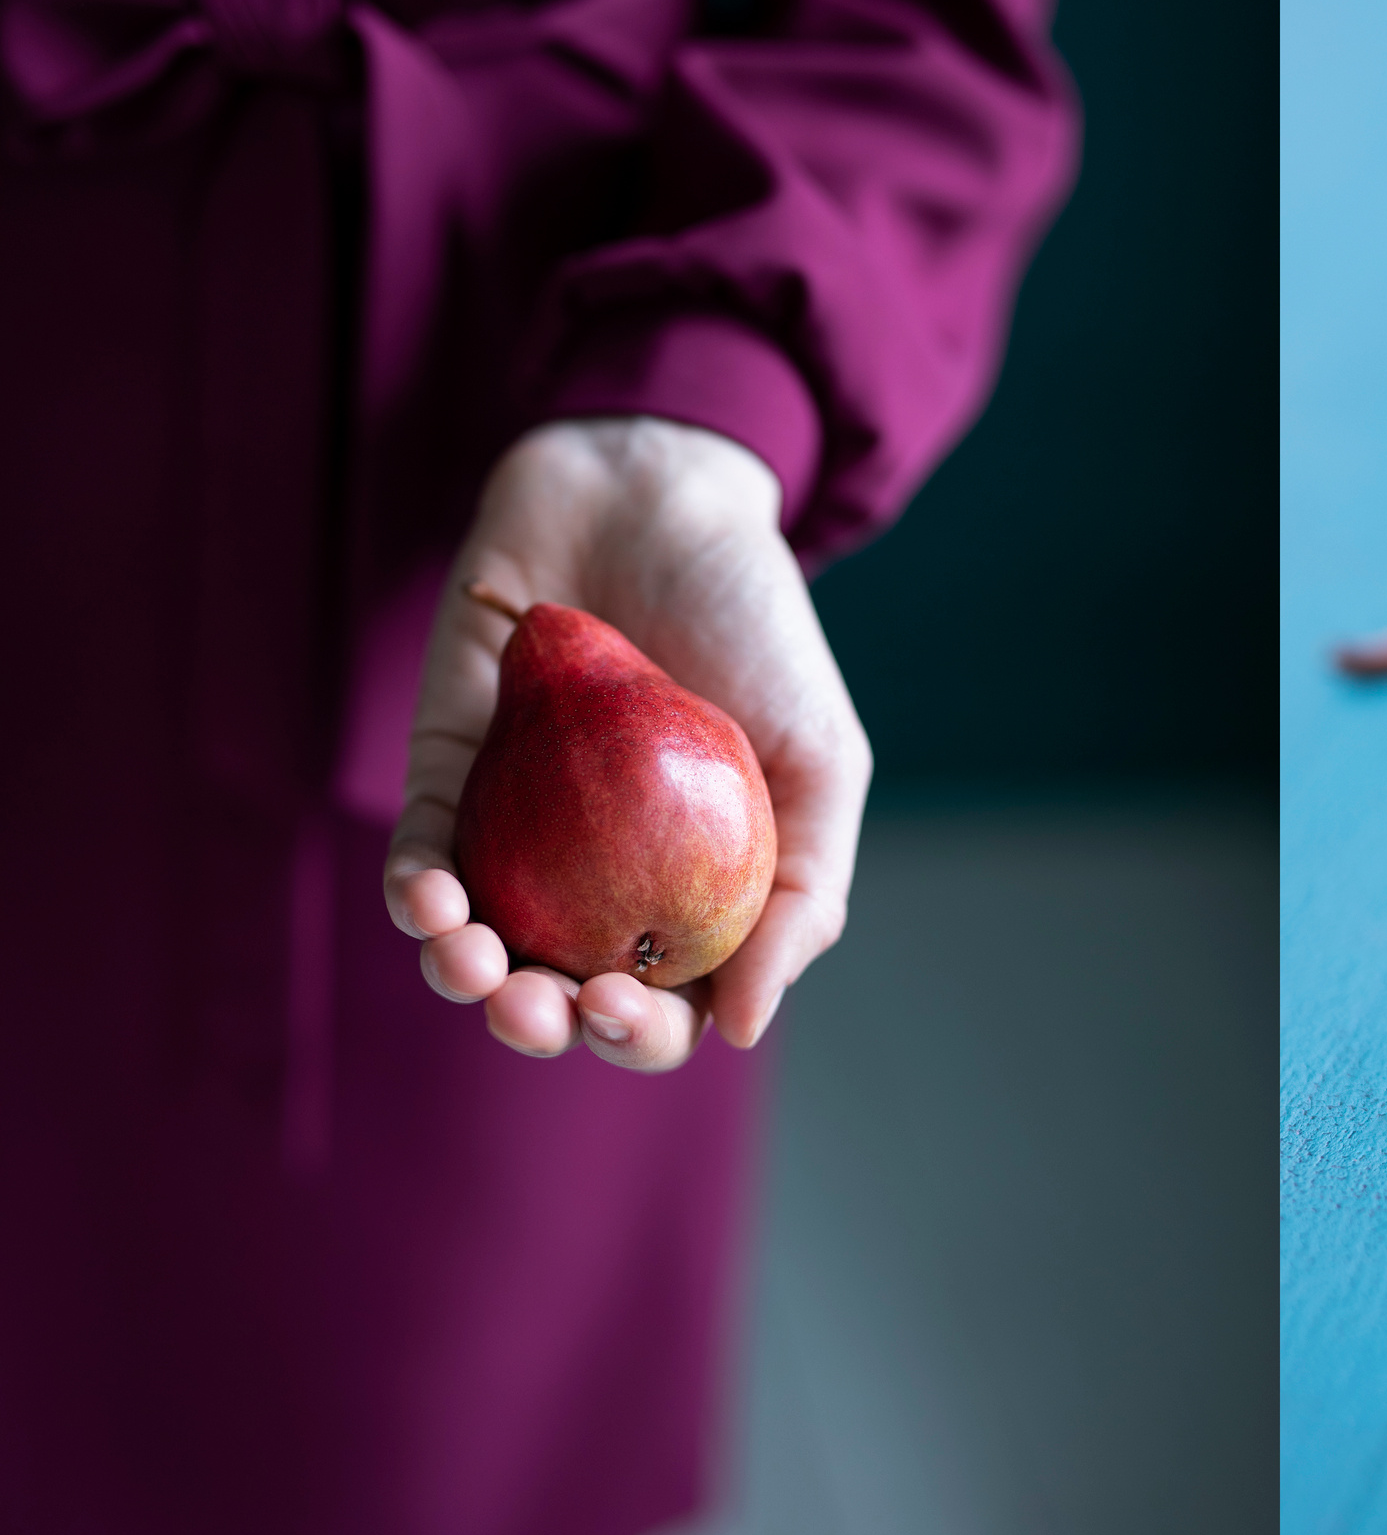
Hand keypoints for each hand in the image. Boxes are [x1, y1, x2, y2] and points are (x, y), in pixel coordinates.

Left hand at [383, 418, 869, 1070]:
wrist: (656, 498)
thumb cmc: (755, 625)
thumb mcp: (822, 762)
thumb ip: (803, 898)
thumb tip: (739, 1030)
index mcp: (697, 892)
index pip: (665, 1006)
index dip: (639, 1036)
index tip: (622, 1008)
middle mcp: (604, 878)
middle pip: (560, 995)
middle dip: (540, 1023)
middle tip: (540, 1004)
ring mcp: (522, 831)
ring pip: (475, 945)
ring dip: (462, 978)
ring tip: (472, 965)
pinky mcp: (449, 774)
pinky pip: (421, 855)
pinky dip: (416, 895)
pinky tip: (430, 903)